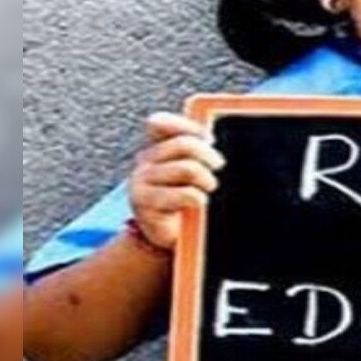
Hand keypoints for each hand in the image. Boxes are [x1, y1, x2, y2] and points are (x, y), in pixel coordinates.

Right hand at [127, 112, 225, 249]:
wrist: (171, 237)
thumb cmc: (187, 200)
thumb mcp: (194, 172)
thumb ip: (199, 152)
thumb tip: (216, 136)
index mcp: (156, 148)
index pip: (159, 124)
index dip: (187, 127)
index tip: (210, 139)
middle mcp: (145, 161)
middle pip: (183, 145)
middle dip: (209, 154)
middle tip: (219, 166)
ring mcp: (141, 182)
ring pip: (186, 168)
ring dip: (207, 179)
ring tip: (210, 188)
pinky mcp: (144, 204)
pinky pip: (184, 194)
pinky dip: (199, 197)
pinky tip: (200, 203)